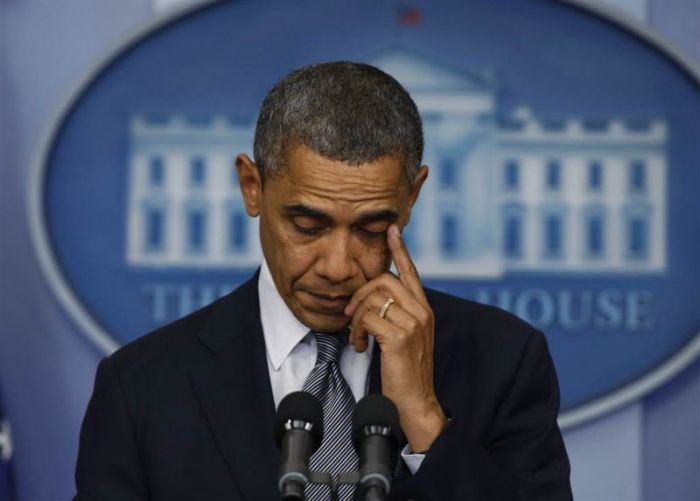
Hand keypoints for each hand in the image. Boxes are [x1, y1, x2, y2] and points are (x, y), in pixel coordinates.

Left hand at [345, 224, 446, 452]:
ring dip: (356, 317)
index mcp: (423, 309)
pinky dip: (357, 331)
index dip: (400, 250)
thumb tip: (372, 299)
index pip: (410, 272)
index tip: (392, 229)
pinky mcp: (399, 337)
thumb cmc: (406, 371)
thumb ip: (396, 315)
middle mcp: (421, 311)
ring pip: (373, 298)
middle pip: (383, 280)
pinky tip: (361, 346)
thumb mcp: (405, 337)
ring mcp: (413, 323)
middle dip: (359, 293)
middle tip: (350, 315)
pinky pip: (368, 318)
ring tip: (357, 336)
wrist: (416, 401)